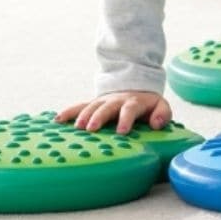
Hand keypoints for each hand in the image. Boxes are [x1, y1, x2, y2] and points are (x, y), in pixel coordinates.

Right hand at [55, 91, 172, 134]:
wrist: (135, 87)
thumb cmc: (147, 104)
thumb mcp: (160, 106)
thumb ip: (162, 114)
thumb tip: (156, 124)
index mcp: (134, 103)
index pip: (130, 110)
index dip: (126, 120)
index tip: (122, 132)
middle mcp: (116, 101)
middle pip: (107, 107)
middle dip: (99, 117)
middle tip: (92, 128)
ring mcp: (103, 102)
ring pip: (91, 106)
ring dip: (83, 116)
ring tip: (77, 127)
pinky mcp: (92, 104)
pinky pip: (79, 106)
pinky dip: (68, 112)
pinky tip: (57, 120)